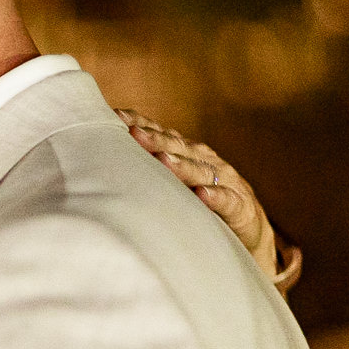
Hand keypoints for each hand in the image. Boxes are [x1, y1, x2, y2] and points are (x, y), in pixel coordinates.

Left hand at [118, 109, 282, 280]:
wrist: (248, 232)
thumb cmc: (200, 206)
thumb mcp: (174, 185)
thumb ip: (148, 171)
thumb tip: (100, 164)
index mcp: (187, 154)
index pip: (161, 135)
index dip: (141, 124)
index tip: (115, 117)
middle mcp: (206, 162)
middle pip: (178, 148)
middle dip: (155, 139)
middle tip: (133, 133)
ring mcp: (225, 183)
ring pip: (201, 172)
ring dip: (182, 166)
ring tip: (162, 160)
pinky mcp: (240, 208)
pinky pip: (228, 202)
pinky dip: (215, 197)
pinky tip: (202, 195)